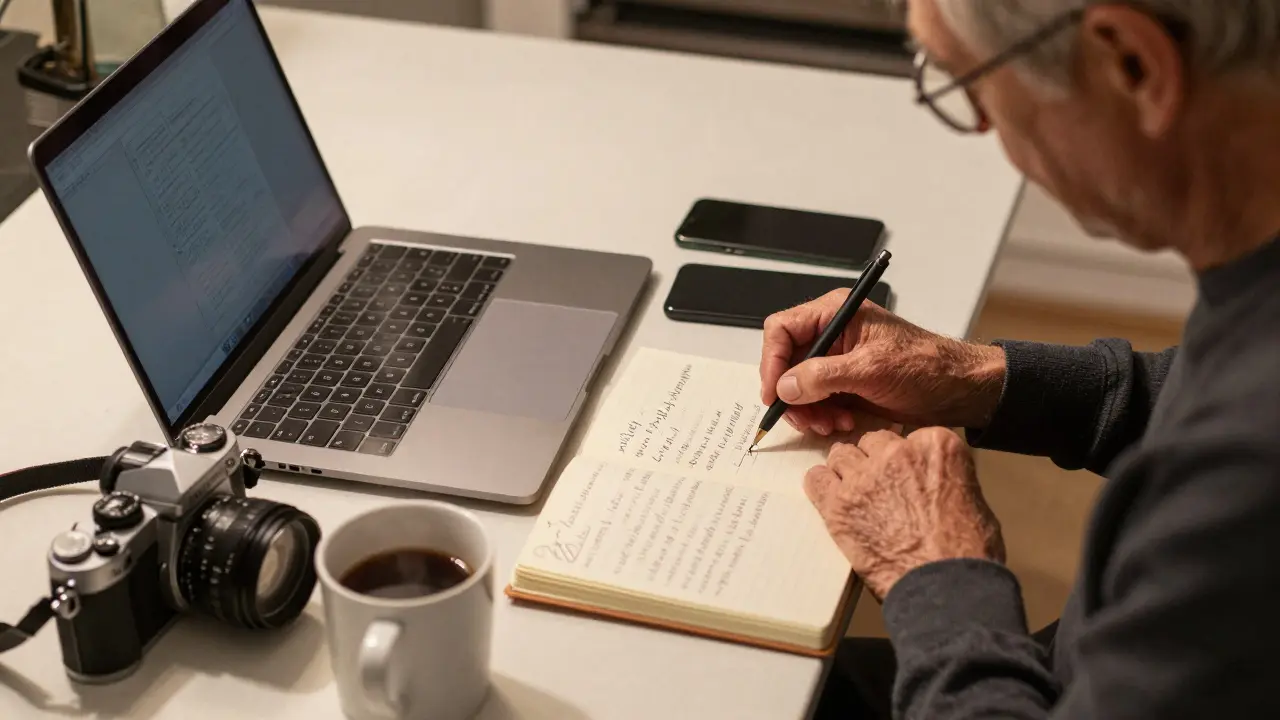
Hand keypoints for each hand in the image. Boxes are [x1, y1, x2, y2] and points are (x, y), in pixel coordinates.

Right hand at [760, 291, 1005, 434]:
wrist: (960, 391)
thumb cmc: (927, 367)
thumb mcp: (872, 368)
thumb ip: (823, 375)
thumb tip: (785, 386)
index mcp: (836, 313)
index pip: (782, 330)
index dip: (772, 362)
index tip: (774, 392)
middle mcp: (832, 334)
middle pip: (786, 363)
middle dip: (792, 394)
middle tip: (805, 417)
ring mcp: (837, 362)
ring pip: (798, 387)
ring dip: (808, 410)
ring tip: (829, 424)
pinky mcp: (845, 385)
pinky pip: (816, 402)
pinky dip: (821, 417)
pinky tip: (841, 424)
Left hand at [804, 427, 1004, 598]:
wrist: (944, 587)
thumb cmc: (966, 552)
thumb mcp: (972, 498)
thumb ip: (946, 478)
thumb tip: (933, 482)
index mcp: (936, 446)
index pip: (911, 437)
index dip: (908, 457)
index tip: (908, 475)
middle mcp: (896, 452)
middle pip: (874, 442)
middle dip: (876, 461)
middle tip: (882, 488)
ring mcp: (863, 476)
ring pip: (842, 455)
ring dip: (848, 471)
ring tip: (857, 494)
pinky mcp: (838, 503)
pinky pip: (816, 479)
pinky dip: (822, 487)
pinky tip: (832, 500)